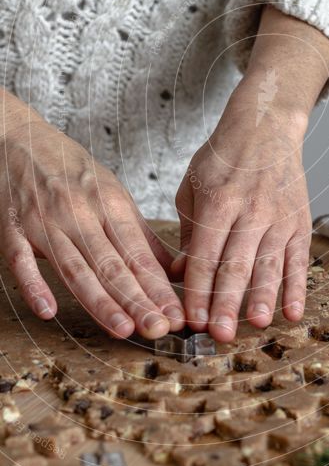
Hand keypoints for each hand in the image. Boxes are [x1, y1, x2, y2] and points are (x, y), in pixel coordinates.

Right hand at [0, 94, 184, 337]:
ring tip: (122, 328)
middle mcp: (79, 212)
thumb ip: (139, 233)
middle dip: (137, 300)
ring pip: (75, 267)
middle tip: (159, 329)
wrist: (19, 136)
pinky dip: (34, 284)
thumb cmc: (69, 167)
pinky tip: (48, 310)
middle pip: (111, 264)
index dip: (157, 287)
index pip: (138, 253)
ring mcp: (44, 221)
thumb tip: (172, 269)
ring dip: (98, 301)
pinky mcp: (13, 228)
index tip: (176, 314)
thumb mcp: (111, 190)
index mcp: (109, 202)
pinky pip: (21, 260)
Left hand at [173, 98, 311, 340]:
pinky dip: (297, 287)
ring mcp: (279, 217)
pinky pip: (299, 260)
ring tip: (257, 325)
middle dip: (227, 303)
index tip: (191, 319)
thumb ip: (189, 232)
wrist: (266, 127)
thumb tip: (179, 274)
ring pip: (270, 264)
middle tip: (219, 334)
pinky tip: (293, 312)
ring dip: (263, 298)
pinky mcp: (299, 221)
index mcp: (218, 201)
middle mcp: (251, 210)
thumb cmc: (223, 158)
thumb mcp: (193, 186)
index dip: (198, 290)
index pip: (206, 254)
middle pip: (237, 264)